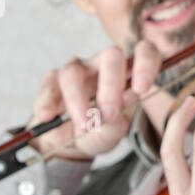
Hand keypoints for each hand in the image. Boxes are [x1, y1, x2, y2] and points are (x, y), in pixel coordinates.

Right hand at [27, 41, 162, 160]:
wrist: (66, 142)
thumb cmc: (97, 131)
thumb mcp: (109, 135)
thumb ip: (114, 126)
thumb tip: (113, 114)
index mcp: (127, 74)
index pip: (144, 52)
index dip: (146, 64)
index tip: (142, 88)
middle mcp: (103, 65)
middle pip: (111, 55)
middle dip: (111, 84)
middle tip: (109, 114)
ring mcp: (76, 69)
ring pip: (74, 71)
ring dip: (78, 99)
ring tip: (83, 124)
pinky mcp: (51, 79)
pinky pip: (49, 86)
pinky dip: (48, 102)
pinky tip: (48, 117)